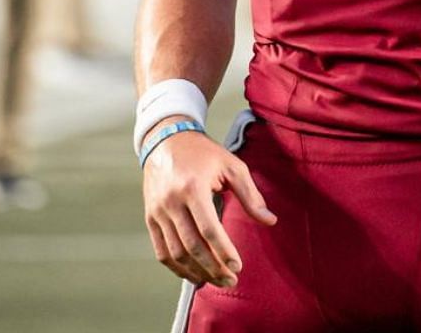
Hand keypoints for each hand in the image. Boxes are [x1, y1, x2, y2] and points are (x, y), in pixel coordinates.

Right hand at [141, 124, 276, 288]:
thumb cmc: (203, 154)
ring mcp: (157, 210)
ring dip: (196, 272)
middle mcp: (171, 201)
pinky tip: (193, 276)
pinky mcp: (150, 217)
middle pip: (192, 245)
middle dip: (213, 268)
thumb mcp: (231, 166)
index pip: (208, 228)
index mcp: (192, 187)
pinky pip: (161, 250)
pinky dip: (176, 268)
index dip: (224, 251)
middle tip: (231, 280)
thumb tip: (270, 221)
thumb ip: (251, 195)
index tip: (238, 267)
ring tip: (216, 281)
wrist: (165, 140)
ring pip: (176, 252)